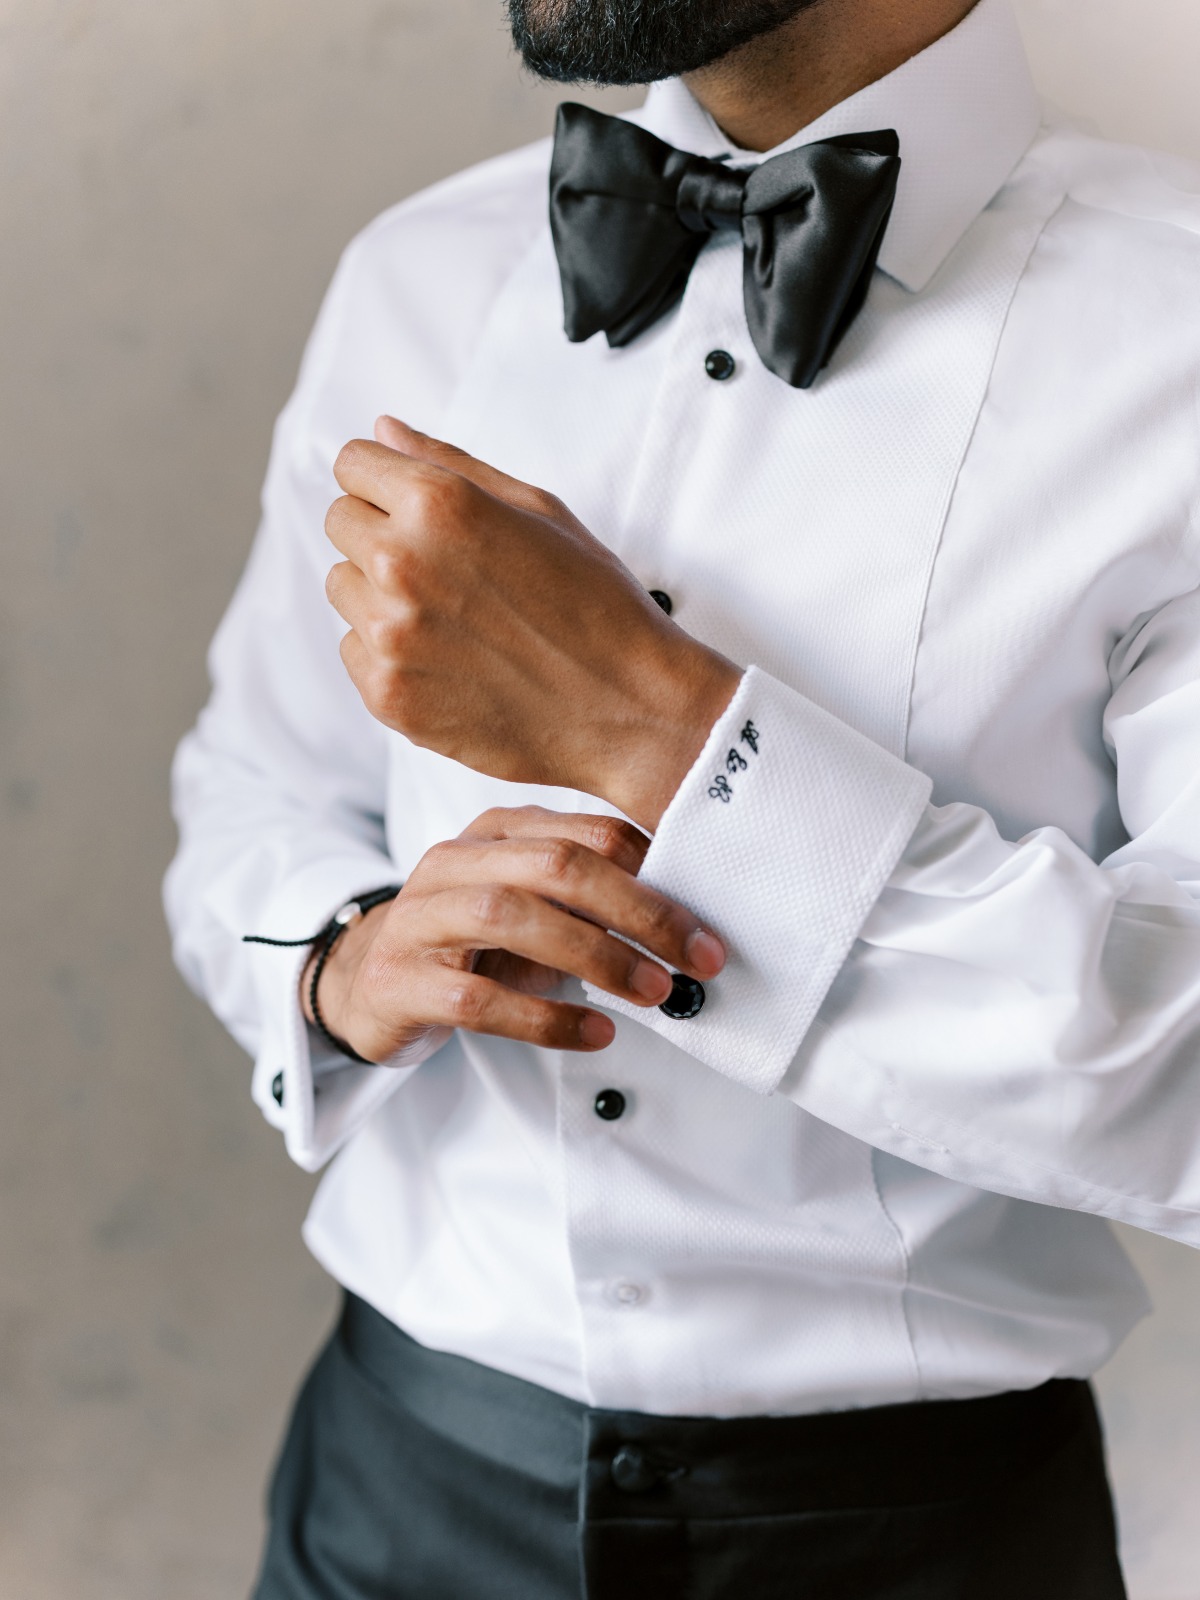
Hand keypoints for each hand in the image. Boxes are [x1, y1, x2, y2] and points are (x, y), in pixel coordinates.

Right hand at [303, 806, 725, 1063]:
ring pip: (513, 918)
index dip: (655, 872)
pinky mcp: (401, 982)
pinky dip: (545, 1016)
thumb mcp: (528, 907)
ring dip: (596, 956)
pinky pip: (478, 998)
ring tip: (654, 992)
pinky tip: (594, 1031)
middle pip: (556, 867)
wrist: (366, 986)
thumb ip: (588, 900)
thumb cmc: (466, 945)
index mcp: (496, 831)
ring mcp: (420, 920)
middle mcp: (454, 862)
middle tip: (696, 958)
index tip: (706, 921)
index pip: (586, 834)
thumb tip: (682, 924)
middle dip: (638, 912)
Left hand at [324, 417, 740, 831]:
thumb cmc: (597, 606)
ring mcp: (389, 637)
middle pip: (340, 522)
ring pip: (343, 587)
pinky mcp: (387, 695)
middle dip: (383, 532)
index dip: (388, 481)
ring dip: (382, 594)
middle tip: (449, 567)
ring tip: (454, 616)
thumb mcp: (538, 510)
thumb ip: (449, 463)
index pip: (353, 464)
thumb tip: (384, 430)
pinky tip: (451, 659)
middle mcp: (402, 566)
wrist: (628, 710)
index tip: (418, 507)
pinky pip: (354, 651)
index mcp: (439, 505)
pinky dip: (390, 653)